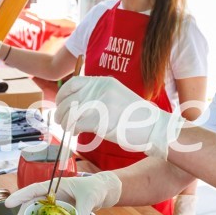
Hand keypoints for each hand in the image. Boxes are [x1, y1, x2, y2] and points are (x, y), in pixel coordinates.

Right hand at [6, 172, 121, 214]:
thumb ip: (83, 213)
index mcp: (56, 186)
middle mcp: (53, 194)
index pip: (35, 189)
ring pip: (38, 212)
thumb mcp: (89, 199)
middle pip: (33, 203)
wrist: (104, 191)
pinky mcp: (60, 211)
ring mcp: (56, 203)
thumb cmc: (95, 189)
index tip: (9, 203)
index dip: (21, 196)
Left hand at [54, 76, 184, 159]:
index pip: (73, 83)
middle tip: (60, 120)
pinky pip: (77, 124)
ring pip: (70, 113)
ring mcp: (101, 104)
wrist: (156, 127)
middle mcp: (101, 90)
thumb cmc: (137, 117)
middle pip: (69, 99)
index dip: (62, 95)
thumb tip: (76, 103)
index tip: (60, 104)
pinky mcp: (101, 121)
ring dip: (65, 122)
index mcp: (104, 82)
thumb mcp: (117, 96)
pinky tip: (76, 133)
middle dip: (61, 112)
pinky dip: (72, 129)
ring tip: (68, 128)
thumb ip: (98, 95)